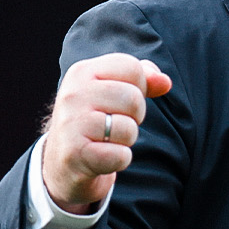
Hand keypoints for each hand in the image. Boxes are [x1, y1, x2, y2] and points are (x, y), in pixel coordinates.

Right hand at [42, 55, 171, 212]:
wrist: (63, 161)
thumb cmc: (96, 121)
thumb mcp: (113, 92)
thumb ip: (142, 80)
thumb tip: (165, 82)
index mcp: (82, 71)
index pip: (132, 67)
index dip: (139, 87)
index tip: (122, 100)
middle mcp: (73, 94)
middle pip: (134, 98)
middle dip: (136, 116)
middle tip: (116, 123)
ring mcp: (72, 124)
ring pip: (129, 128)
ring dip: (127, 139)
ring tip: (108, 139)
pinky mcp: (76, 154)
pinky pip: (121, 155)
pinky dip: (120, 159)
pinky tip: (104, 156)